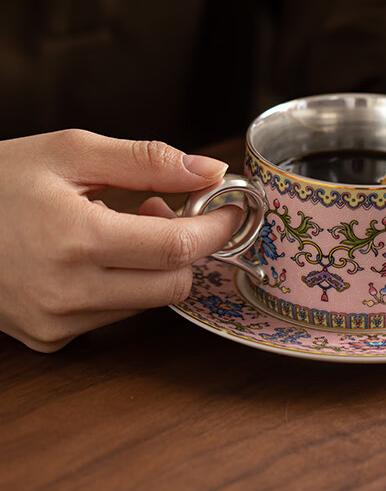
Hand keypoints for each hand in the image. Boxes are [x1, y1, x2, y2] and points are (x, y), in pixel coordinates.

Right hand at [0, 130, 240, 351]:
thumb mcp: (70, 152)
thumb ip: (148, 160)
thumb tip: (209, 171)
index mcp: (74, 239)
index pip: (178, 247)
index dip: (215, 227)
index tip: (231, 208)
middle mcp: (65, 292)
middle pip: (173, 283)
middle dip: (188, 246)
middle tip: (166, 208)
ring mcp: (56, 322)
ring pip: (149, 302)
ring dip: (156, 266)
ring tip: (122, 227)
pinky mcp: (49, 338)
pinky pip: (115, 315)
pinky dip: (125, 285)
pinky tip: (98, 256)